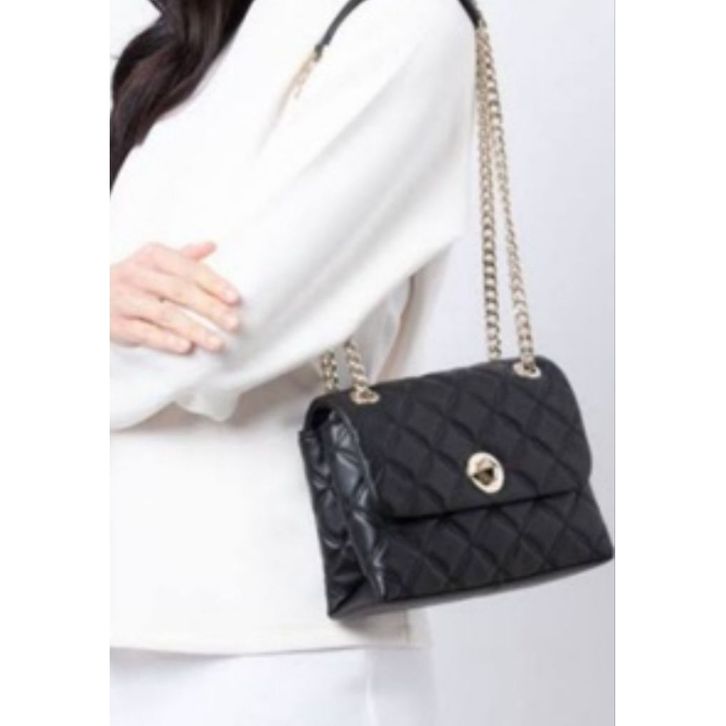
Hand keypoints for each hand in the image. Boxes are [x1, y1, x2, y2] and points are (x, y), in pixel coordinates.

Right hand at [111, 241, 240, 353]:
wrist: (89, 295)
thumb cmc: (134, 280)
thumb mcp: (154, 262)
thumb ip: (184, 257)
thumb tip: (212, 244)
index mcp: (151, 256)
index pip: (188, 268)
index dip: (213, 283)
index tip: (235, 298)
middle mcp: (136, 274)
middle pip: (179, 291)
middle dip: (210, 308)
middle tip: (234, 323)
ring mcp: (124, 299)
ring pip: (164, 314)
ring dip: (193, 329)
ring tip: (217, 343)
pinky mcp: (117, 324)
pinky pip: (144, 332)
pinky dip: (166, 340)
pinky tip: (186, 348)